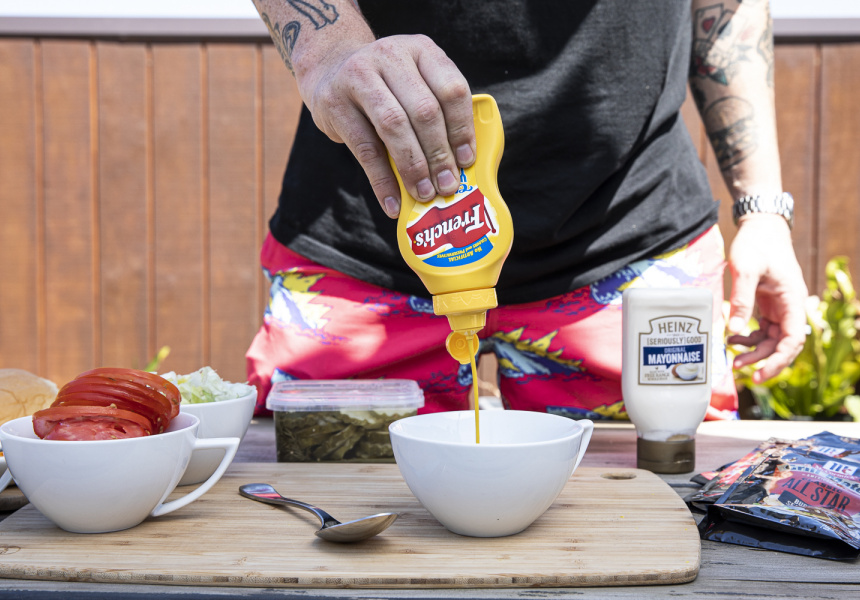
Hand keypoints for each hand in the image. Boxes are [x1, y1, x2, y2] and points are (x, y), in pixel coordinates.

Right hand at [298, 34, 475, 217]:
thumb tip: (458, 165)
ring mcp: (359, 76)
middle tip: (447, 185)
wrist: (329, 66)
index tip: (466, 161)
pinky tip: (392, 202)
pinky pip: (364, 149)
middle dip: (439, 154)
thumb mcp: (414, 81)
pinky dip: (382, 181)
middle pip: (424, 111)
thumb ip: (436, 110)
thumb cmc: (385, 85)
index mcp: (421, 50)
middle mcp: (391, 56)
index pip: (452, 90)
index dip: (462, 130)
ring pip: (394, 126)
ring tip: (423, 194)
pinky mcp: (335, 103)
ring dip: (413, 167)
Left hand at [726, 214, 807, 382]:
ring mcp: (780, 307)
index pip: (793, 339)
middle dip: (764, 360)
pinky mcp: (768, 305)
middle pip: (783, 344)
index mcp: (793, 300)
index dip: (779, 360)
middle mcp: (790, 307)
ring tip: (732, 358)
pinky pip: (762, 329)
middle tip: (740, 370)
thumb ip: (742, 299)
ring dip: (754, 351)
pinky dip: (749, 337)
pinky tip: (732, 338)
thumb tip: (735, 329)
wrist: (760, 227)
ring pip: (772, 339)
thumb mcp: (746, 270)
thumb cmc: (757, 244)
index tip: (761, 373)